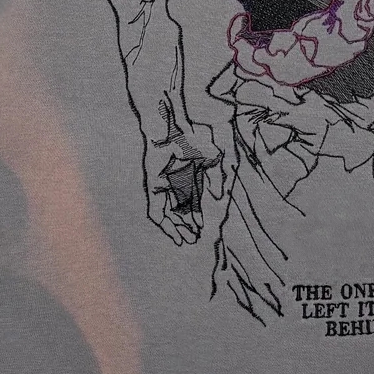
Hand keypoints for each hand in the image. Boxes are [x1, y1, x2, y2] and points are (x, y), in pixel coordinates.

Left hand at [143, 124, 225, 244]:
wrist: (170, 133)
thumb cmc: (189, 140)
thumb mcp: (211, 158)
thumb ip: (216, 177)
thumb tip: (219, 196)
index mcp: (186, 178)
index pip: (190, 203)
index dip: (195, 216)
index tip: (201, 228)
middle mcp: (173, 185)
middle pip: (178, 212)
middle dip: (186, 226)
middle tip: (194, 239)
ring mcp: (162, 188)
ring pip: (167, 215)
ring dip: (176, 229)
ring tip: (186, 240)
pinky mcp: (153, 189)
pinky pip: (156, 213)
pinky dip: (165, 225)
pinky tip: (174, 233)